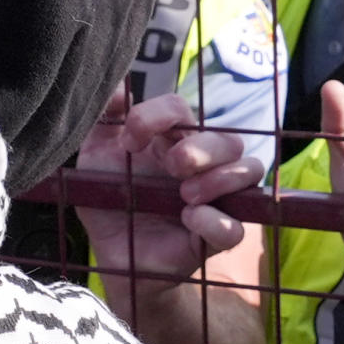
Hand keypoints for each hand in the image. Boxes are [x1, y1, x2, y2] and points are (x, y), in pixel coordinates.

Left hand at [71, 88, 263, 288]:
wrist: (114, 256)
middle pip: (228, 138)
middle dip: (201, 148)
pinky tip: (189, 219)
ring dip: (218, 178)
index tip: (129, 140)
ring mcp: (216, 198)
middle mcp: (202, 164)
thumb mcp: (94, 160)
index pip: (181, 109)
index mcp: (172, 140)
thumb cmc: (110, 203)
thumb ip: (103, 121)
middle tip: (172, 166)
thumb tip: (117, 88)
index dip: (157, 116)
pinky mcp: (217, 236)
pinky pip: (237, 226)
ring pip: (249, 171)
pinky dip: (216, 220)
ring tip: (184, 195)